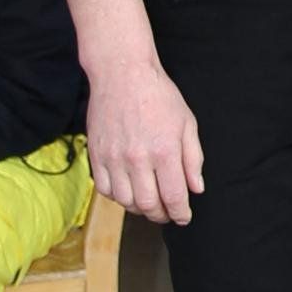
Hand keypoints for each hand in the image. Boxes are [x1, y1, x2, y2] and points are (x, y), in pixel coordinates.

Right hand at [86, 54, 206, 226]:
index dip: (180, 213)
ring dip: (139, 208)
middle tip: (167, 213)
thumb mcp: (187, 123)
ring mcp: (113, 158)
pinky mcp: (96, 155)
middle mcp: (137, 158)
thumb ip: (193, 159)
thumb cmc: (159, 96)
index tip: (184, 217)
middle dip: (160, 215)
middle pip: (148, 205)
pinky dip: (117, 197)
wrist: (122, 74)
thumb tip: (196, 189)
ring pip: (125, 201)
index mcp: (164, 151)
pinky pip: (104, 190)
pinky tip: (128, 190)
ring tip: (148, 202)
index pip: (173, 197)